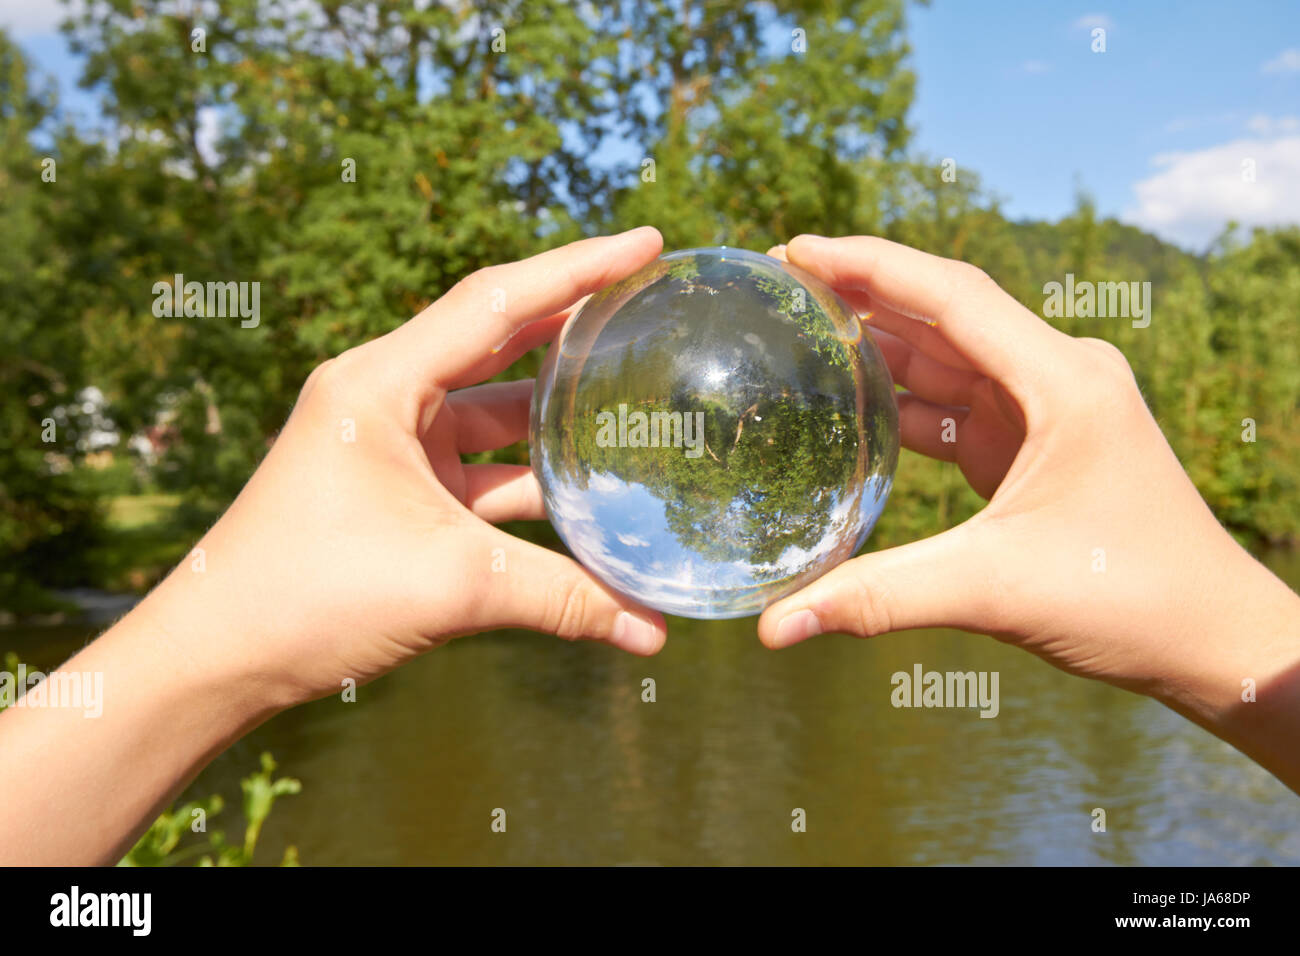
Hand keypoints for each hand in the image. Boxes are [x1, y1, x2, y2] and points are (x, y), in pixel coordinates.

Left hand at [0, 229, 675, 863]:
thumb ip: (560, 599)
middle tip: (648, 303)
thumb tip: (654, 634)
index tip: (646, 243)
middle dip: (573, 323)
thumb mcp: (450, 587)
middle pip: (498, 340)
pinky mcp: (399, 491)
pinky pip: (481, 468)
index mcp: (381, 383)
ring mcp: (392, 445)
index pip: (496, 302)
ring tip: (634, 394)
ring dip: (556, 411)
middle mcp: (385, 397)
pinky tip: (586, 486)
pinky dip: (531, 476)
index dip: (577, 269)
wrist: (219, 656)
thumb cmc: (306, 597)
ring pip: (493, 413)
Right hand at [759, 235, 1299, 788]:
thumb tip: (776, 625)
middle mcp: (1059, 378)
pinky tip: (855, 405)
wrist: (1211, 638)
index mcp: (1062, 382)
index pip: (951, 295)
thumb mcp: (996, 588)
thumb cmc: (1132, 599)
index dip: (868, 264)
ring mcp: (1049, 412)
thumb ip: (881, 596)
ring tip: (804, 330)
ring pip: (950, 359)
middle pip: (946, 314)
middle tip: (783, 281)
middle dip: (864, 293)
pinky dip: (906, 404)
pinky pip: (960, 407)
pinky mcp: (1037, 448)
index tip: (795, 249)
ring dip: (882, 346)